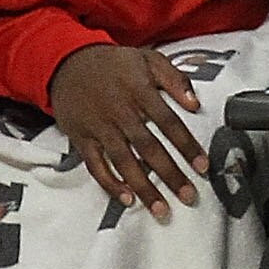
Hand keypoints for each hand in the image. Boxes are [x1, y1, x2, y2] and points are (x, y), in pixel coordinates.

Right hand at [50, 45, 208, 219]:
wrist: (67, 62)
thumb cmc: (113, 62)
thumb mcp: (148, 59)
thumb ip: (175, 79)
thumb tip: (196, 104)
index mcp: (139, 91)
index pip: (168, 123)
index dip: (186, 146)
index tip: (202, 166)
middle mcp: (120, 111)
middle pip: (148, 148)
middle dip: (170, 175)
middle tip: (189, 197)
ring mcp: (99, 127)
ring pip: (124, 162)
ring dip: (144, 188)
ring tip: (161, 209)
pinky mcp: (81, 138)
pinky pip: (96, 166)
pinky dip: (110, 184)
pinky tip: (127, 198)